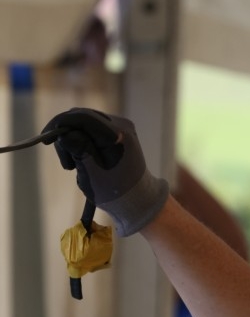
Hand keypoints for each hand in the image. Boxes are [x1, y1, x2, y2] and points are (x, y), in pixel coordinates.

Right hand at [42, 108, 168, 236]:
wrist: (138, 199)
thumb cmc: (116, 191)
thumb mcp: (92, 172)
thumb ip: (79, 149)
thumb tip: (64, 132)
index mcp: (118, 135)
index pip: (82, 117)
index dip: (60, 124)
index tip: (45, 141)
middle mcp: (122, 125)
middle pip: (81, 117)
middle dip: (66, 135)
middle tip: (65, 162)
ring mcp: (122, 127)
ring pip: (84, 123)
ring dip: (73, 140)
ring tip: (74, 166)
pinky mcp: (118, 132)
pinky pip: (91, 129)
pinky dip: (82, 141)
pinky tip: (82, 159)